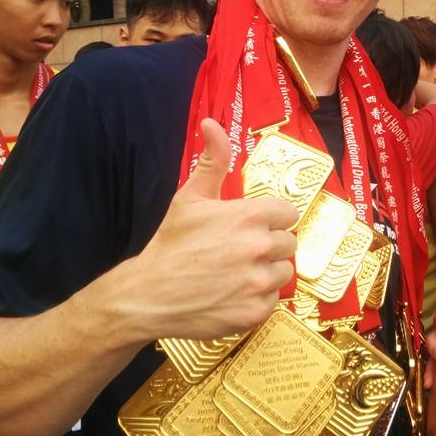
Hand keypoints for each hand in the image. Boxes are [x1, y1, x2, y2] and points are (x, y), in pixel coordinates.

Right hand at [116, 118, 297, 341]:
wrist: (147, 294)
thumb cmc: (171, 243)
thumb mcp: (191, 196)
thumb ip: (213, 159)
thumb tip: (212, 123)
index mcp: (250, 216)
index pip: (287, 213)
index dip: (270, 219)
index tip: (250, 227)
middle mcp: (260, 248)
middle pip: (288, 243)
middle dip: (268, 246)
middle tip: (238, 252)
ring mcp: (258, 282)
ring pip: (283, 272)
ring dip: (266, 273)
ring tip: (236, 273)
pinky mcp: (255, 312)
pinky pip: (272, 300)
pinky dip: (256, 299)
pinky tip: (232, 294)